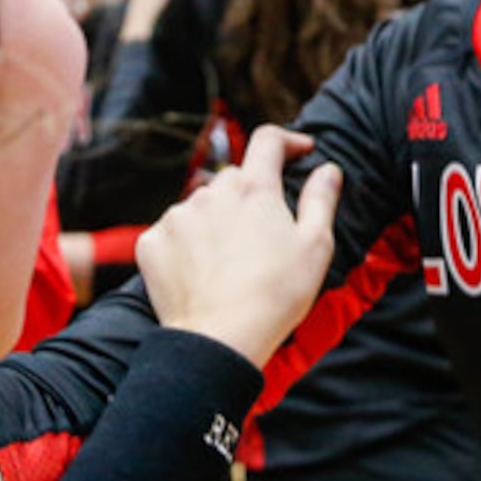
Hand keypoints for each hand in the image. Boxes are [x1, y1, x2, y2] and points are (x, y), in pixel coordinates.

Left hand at [135, 126, 342, 366]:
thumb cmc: (276, 295)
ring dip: (216, 223)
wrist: (220, 339)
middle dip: (251, 198)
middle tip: (263, 236)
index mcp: (254, 189)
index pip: (268, 140)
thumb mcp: (316, 246)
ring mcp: (177, 216)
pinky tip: (202, 273)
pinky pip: (173, 233)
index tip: (299, 151)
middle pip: (234, 179)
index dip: (287, 141)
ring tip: (231, 264)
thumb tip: (328, 169)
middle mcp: (211, 192)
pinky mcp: (152, 242)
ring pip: (202, 207)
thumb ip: (321, 200)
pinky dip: (187, 246)